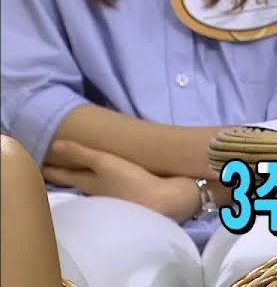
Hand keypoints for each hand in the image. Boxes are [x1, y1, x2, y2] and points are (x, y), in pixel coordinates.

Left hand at [42, 140, 200, 222]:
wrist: (167, 203)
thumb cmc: (132, 183)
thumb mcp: (105, 163)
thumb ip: (82, 154)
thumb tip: (54, 144)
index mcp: (91, 185)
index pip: (66, 176)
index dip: (53, 170)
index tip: (38, 166)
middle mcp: (101, 193)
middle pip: (81, 182)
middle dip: (70, 175)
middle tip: (58, 167)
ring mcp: (119, 197)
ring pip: (98, 185)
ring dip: (91, 178)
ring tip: (86, 168)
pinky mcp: (137, 195)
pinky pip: (117, 185)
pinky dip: (112, 179)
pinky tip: (118, 175)